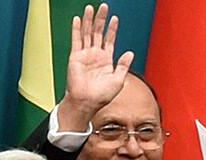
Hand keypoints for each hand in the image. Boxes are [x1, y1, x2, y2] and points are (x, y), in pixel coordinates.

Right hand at [57, 3, 134, 131]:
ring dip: (89, 21)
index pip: (109, 40)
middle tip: (103, 6)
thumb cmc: (101, 96)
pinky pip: (76, 40)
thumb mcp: (118, 80)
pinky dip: (77, 30)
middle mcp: (95, 56)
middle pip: (98, 33)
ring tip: (91, 8)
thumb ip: (123, 66)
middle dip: (101, 19)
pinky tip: (79, 19)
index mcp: (105, 61)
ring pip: (87, 34)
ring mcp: (85, 55)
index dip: (112, 29)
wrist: (87, 103)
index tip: (114, 18)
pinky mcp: (76, 57)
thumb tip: (130, 53)